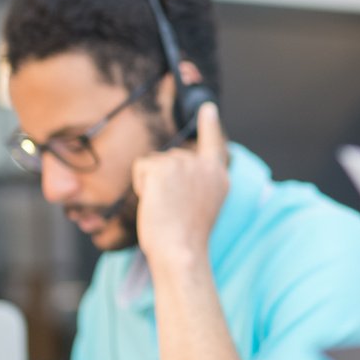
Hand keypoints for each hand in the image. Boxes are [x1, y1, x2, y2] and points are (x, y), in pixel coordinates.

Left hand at [133, 102, 228, 268]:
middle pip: (171, 157)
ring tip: (166, 209)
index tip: (207, 108)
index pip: (213, 144)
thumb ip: (195, 182)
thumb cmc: (185, 239)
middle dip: (164, 180)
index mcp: (218, 177)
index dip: (209, 125)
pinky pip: (141, 168)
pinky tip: (155, 203)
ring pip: (155, 164)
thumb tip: (171, 166)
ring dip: (152, 185)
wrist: (180, 251)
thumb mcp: (200, 206)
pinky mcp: (163, 167)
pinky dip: (141, 185)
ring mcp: (185, 164)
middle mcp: (204, 166)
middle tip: (173, 209)